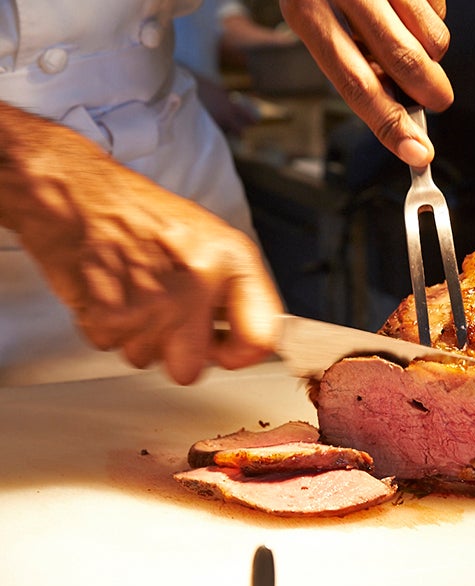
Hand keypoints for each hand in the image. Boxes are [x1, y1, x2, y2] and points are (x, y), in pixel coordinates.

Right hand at [1, 104, 283, 383]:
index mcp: (233, 260)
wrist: (78, 193)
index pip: (261, 337)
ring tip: (133, 292)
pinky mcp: (111, 314)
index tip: (227, 350)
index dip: (241, 354)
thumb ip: (234, 292)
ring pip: (148, 359)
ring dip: (138, 335)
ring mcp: (154, 301)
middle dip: (176, 352)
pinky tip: (111, 291)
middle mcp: (199, 281)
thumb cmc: (142, 216)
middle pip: (193, 368)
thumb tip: (249, 341)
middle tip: (167, 319)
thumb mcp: (210, 241)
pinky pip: (112, 348)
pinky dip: (107, 326)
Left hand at [279, 0, 452, 166]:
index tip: (417, 154)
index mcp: (305, 10)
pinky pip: (440, 6)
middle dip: (429, 93)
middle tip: (437, 103)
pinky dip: (433, 18)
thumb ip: (349, 61)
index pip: (354, 83)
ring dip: (433, 55)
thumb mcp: (313, 17)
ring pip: (432, 37)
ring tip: (414, 43)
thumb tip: (394, 105)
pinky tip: (409, 7)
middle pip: (403, 61)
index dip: (389, 124)